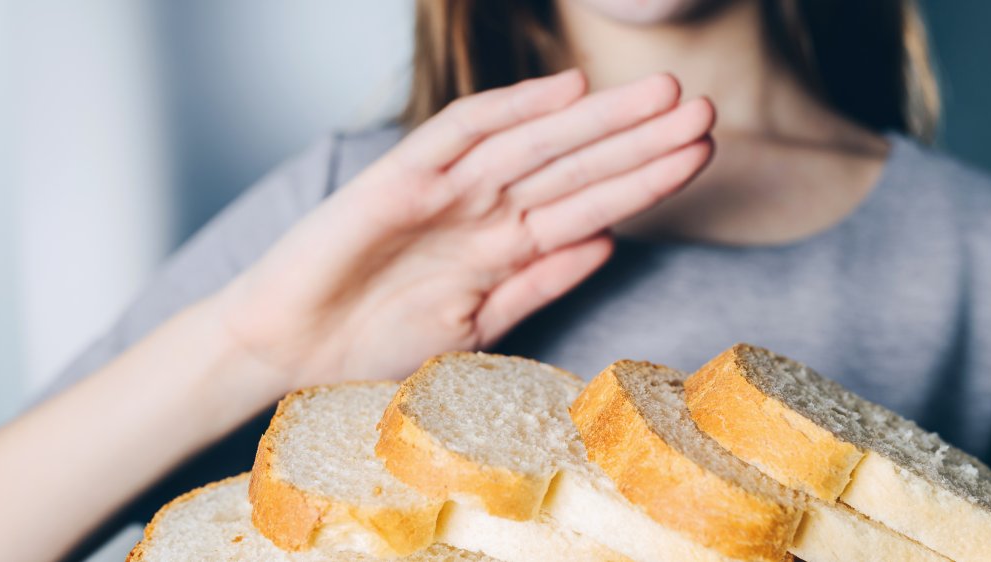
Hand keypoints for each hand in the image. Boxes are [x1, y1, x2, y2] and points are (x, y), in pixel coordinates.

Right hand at [212, 70, 714, 390]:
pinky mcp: (396, 181)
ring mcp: (444, 192)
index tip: (700, 154)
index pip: (590, 204)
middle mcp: (483, 211)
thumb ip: (537, 284)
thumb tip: (605, 243)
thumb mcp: (475, 326)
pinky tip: (564, 92)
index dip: (646, 179)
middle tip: (704, 109)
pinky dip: (510, 112)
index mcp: (505, 247)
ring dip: (599, 123)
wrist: (286, 353)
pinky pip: (459, 136)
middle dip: (640, 140)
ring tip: (662, 96)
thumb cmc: (372, 344)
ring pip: (536, 146)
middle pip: (576, 167)